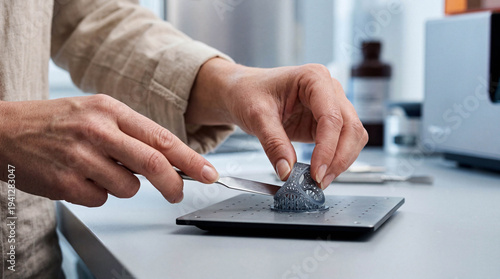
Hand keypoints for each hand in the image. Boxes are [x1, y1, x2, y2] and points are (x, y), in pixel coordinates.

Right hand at [0, 95, 218, 205]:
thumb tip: (167, 159)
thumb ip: (131, 133)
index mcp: (110, 109)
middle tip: (178, 193)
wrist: (5, 131)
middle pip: (153, 164)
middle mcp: (98, 131)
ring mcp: (81, 157)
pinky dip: (97, 193)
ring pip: (128, 187)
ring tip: (97, 170)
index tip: (209, 172)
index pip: (161, 138)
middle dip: (173, 184)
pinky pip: (101, 199)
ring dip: (122, 185)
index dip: (190, 158)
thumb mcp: (96, 112)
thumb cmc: (56, 122)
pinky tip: (78, 177)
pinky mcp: (66, 183)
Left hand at [186, 59, 367, 188]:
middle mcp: (328, 89)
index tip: (316, 172)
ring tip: (320, 180)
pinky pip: (342, 143)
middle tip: (320, 180)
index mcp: (314, 78)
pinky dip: (335, 159)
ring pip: (353, 136)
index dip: (327, 148)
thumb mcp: (256, 116)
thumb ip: (274, 143)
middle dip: (339, 158)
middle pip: (350, 127)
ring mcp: (331, 105)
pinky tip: (320, 171)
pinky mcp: (326, 122)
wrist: (243, 92)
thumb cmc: (249, 93)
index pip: (331, 117)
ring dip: (341, 161)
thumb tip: (287, 171)